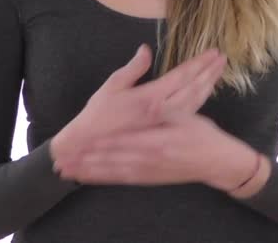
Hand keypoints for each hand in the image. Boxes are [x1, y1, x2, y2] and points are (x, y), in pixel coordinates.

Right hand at [50, 44, 226, 161]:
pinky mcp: (164, 134)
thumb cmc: (98, 116)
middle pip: (194, 88)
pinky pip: (188, 116)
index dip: (200, 63)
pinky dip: (200, 103)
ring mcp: (166, 124)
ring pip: (195, 103)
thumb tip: (146, 49)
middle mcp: (163, 110)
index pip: (183, 75)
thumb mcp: (112, 86)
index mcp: (151, 96)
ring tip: (217, 73)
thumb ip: (133, 68)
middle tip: (222, 59)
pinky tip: (204, 95)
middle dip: (210, 72)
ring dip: (208, 86)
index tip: (214, 52)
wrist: (90, 147)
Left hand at [54, 113, 257, 190]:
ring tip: (67, 172)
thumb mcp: (184, 114)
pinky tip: (89, 178)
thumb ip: (162, 107)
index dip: (97, 144)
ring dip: (90, 172)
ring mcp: (148, 171)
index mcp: (156, 139)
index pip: (119, 142)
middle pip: (111, 160)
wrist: (216, 161)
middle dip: (85, 162)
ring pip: (113, 172)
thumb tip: (149, 98)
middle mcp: (149, 159)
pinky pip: (122, 179)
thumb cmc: (201, 135)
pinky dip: (105, 178)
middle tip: (61, 163)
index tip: (75, 141)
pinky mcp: (149, 178)